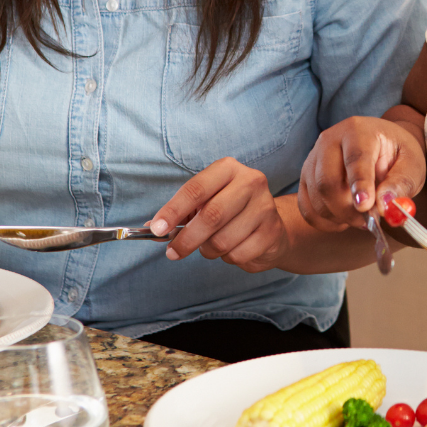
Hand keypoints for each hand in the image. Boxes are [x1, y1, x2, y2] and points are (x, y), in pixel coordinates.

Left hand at [148, 157, 289, 272]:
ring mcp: (265, 206)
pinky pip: (238, 254)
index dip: (173, 210)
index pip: (196, 189)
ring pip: (223, 240)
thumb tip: (153, 228)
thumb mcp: (206, 203)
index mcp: (228, 169)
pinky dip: (227, 258)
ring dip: (209, 250)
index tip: (157, 229)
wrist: (270, 225)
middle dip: (187, 239)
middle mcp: (250, 182)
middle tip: (172, 252)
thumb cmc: (230, 211)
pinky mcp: (273, 231)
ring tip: (211, 245)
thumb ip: (181, 214)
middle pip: (211, 216)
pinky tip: (233, 248)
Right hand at [298, 115, 425, 232]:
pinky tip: (343, 219)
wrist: (381, 147)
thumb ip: (401, 183)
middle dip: (348, 209)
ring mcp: (313, 158)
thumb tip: (384, 205)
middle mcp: (329, 140)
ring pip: (316, 197)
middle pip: (327, 181)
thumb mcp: (412, 164)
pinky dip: (324, 221)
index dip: (359, 184)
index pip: (355, 158)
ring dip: (339, 217)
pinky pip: (306, 206)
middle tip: (370, 221)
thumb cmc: (397, 154)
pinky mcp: (306, 176)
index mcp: (358, 131)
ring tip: (361, 218)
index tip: (365, 207)